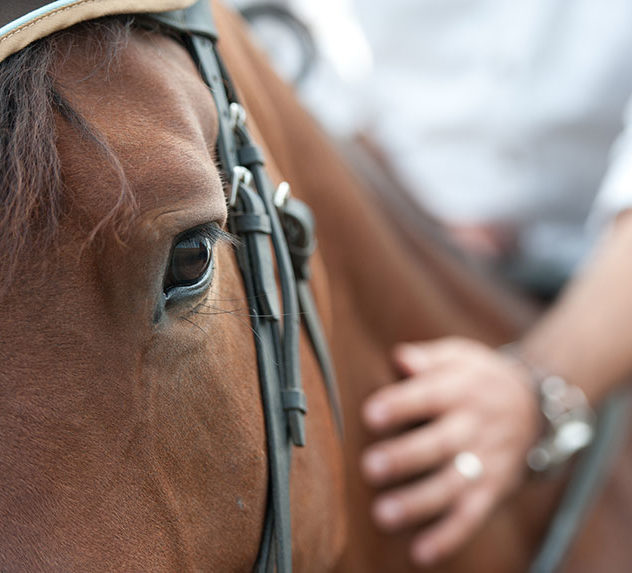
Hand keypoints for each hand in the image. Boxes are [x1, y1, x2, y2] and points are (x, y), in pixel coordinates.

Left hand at [361, 337, 539, 565]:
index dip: (401, 404)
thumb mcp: (461, 355)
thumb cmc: (479, 378)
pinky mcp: (493, 489)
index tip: (370, 414)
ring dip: (420, 503)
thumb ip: (429, 357)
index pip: (430, 395)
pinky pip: (472, 515)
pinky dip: (449, 536)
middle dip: (406, 457)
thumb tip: (400, 357)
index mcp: (462, 389)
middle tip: (370, 467)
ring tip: (383, 514)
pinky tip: (420, 553)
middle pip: (441, 443)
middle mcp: (475, 426)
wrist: (536, 407)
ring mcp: (487, 461)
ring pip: (453, 485)